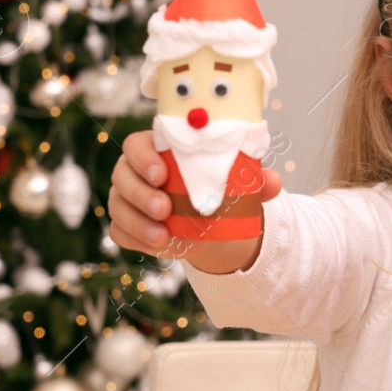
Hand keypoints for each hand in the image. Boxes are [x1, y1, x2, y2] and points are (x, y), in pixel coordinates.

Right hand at [107, 130, 281, 274]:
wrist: (210, 221)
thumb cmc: (216, 188)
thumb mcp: (237, 182)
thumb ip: (253, 179)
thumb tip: (272, 181)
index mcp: (158, 150)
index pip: (137, 144)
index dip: (143, 157)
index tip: (161, 174)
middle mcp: (136, 172)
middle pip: (123, 175)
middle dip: (141, 194)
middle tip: (165, 209)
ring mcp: (127, 199)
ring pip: (118, 206)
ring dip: (139, 222)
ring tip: (163, 236)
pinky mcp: (126, 225)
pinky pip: (120, 232)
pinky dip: (137, 240)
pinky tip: (158, 246)